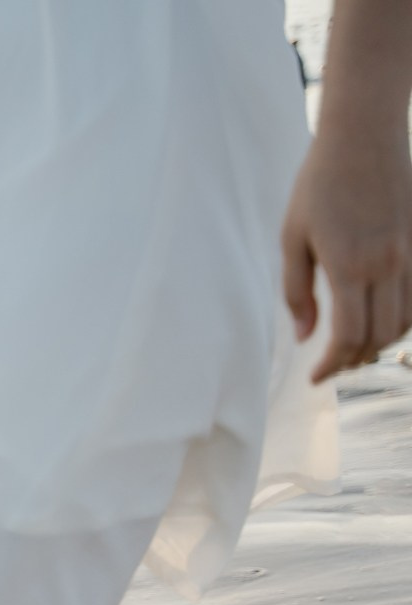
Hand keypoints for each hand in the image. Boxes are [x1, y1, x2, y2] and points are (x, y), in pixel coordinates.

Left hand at [283, 125, 411, 381]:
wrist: (364, 138)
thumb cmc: (318, 186)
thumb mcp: (292, 239)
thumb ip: (298, 292)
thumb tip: (305, 337)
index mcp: (350, 266)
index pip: (349, 336)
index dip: (332, 365)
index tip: (314, 378)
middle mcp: (388, 265)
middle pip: (380, 336)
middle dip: (354, 360)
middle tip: (332, 368)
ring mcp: (411, 254)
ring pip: (406, 321)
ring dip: (380, 344)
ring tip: (354, 351)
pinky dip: (403, 320)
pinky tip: (381, 323)